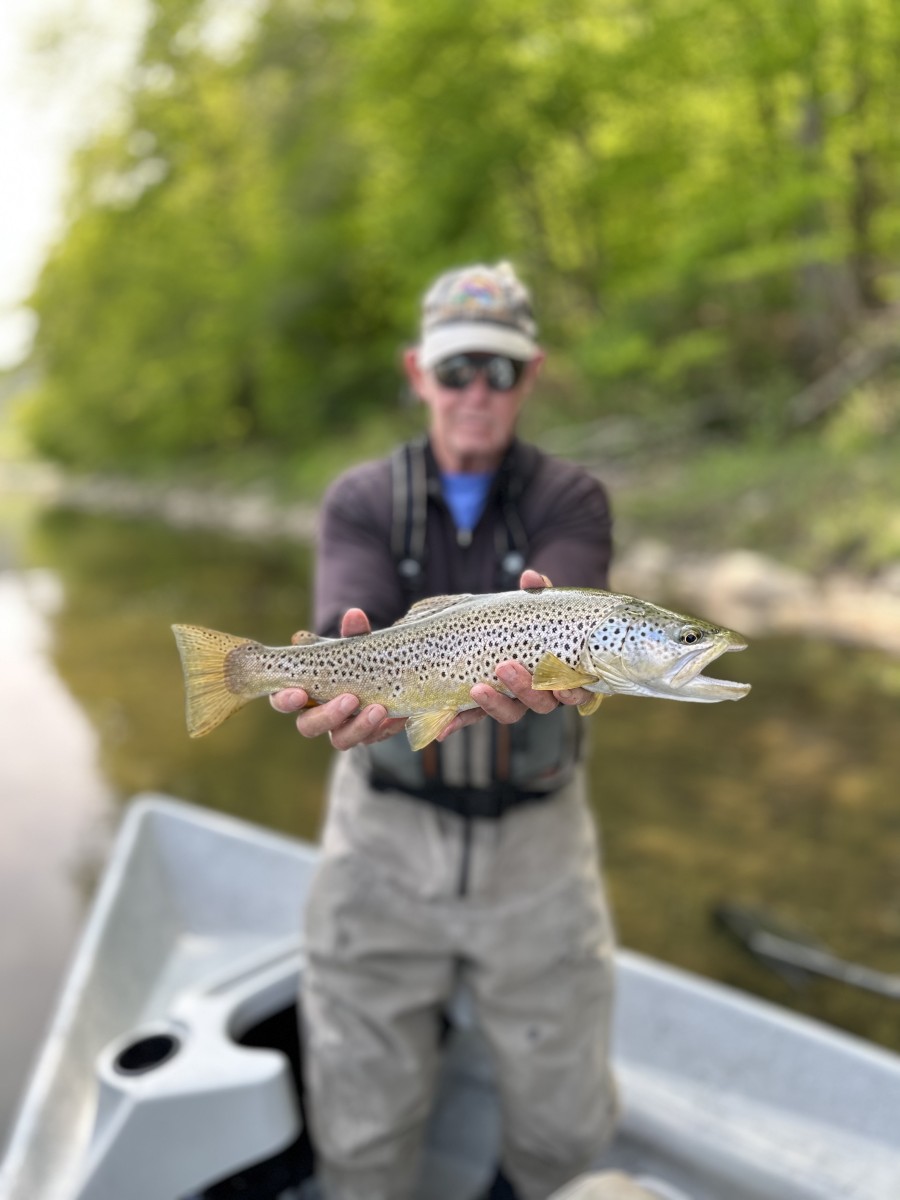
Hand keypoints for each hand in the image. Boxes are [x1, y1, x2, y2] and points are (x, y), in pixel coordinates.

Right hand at [269, 608, 406, 748]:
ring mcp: (342, 729)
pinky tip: (397, 715)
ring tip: (379, 708)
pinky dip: (385, 728)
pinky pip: (373, 738)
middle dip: (328, 715)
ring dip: (359, 726)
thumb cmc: (356, 660)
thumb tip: (355, 615)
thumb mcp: (356, 645)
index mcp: (303, 692)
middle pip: (309, 727)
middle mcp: (318, 715)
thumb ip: (354, 634)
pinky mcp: (366, 736)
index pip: (282, 700)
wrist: (386, 676)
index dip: (286, 700)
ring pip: (341, 740)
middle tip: (350, 699)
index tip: (299, 693)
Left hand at [436, 569, 594, 741]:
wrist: (512, 633)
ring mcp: (514, 701)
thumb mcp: (538, 609)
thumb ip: (538, 596)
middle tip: (505, 667)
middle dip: (523, 689)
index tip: (563, 687)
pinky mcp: (486, 704)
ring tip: (477, 688)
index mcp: (564, 675)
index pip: (575, 694)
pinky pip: (474, 717)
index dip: (572, 695)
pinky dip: (459, 721)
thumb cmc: (536, 623)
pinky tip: (443, 729)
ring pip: (510, 712)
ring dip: (494, 704)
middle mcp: (541, 694)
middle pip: (540, 704)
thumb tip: (530, 576)